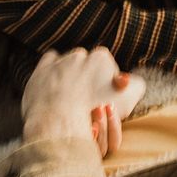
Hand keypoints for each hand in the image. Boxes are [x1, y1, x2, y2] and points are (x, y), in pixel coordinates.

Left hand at [22, 47, 145, 156]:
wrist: (60, 120)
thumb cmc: (96, 109)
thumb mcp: (129, 97)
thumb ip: (136, 84)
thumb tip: (129, 79)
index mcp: (101, 58)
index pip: (107, 65)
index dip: (106, 82)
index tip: (104, 97)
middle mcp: (79, 55)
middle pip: (87, 64)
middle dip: (87, 77)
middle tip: (87, 98)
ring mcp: (58, 62)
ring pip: (68, 64)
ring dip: (70, 76)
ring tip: (70, 97)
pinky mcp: (40, 72)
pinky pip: (48, 63)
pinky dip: (52, 70)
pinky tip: (55, 85)